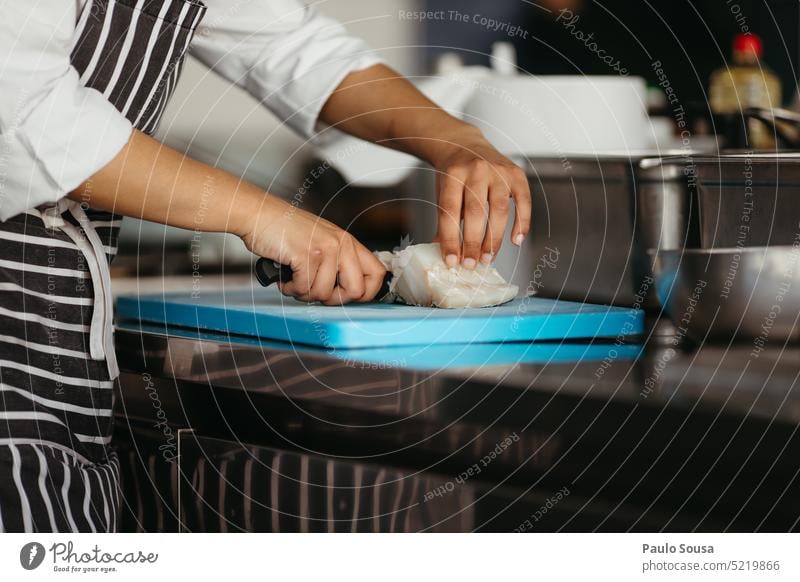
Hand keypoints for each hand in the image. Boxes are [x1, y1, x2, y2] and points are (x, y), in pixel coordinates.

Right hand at [241, 195, 385, 304]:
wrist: (259, 214)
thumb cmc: (285, 231)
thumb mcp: (321, 241)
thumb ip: (337, 261)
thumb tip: (348, 292)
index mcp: (348, 242)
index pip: (377, 274)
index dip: (366, 293)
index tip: (347, 297)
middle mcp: (341, 244)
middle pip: (356, 291)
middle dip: (334, 300)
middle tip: (316, 293)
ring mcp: (325, 249)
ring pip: (325, 294)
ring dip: (305, 294)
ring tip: (295, 280)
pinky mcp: (306, 255)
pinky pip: (304, 288)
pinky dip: (291, 289)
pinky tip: (285, 278)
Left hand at [430, 128, 530, 268]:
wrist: (464, 143)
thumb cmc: (452, 174)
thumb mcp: (442, 191)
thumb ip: (444, 220)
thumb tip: (444, 252)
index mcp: (453, 174)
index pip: (451, 211)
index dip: (451, 238)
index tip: (452, 260)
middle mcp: (477, 170)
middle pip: (476, 212)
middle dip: (474, 242)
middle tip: (471, 264)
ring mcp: (498, 170)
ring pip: (499, 209)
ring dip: (495, 238)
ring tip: (489, 258)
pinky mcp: (516, 173)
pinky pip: (523, 201)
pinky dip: (522, 222)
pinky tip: (516, 240)